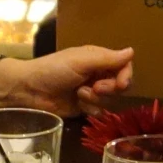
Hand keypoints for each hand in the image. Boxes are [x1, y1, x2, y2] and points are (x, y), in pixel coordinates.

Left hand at [0, 47, 134, 115]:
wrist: (29, 90)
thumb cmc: (54, 70)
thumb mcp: (81, 61)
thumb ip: (107, 59)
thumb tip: (132, 51)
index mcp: (97, 58)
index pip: (123, 66)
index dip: (125, 76)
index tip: (121, 84)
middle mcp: (97, 74)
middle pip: (120, 85)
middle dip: (110, 88)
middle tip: (95, 88)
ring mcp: (91, 91)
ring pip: (110, 99)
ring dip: (97, 98)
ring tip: (79, 95)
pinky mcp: (84, 107)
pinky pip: (99, 111)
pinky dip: (91, 109)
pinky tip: (79, 105)